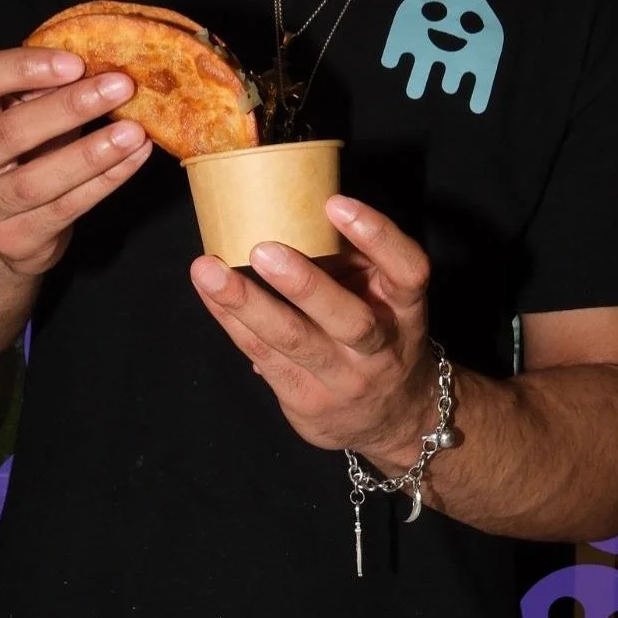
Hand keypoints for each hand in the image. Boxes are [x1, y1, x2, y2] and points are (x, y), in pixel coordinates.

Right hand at [0, 47, 151, 277]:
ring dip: (92, 153)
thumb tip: (102, 58)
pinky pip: (65, 208)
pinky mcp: (14, 239)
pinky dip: (106, 181)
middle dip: (70, 107)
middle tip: (121, 86)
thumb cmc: (21, 152)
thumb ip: (44, 88)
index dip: (22, 67)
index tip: (75, 61)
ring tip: (135, 131)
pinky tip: (135, 158)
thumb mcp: (21, 113)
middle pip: (10, 132)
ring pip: (36, 180)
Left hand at [190, 196, 435, 463]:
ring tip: (209, 272)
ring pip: (294, 341)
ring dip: (247, 304)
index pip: (407, 271)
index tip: (335, 203)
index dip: (377, 236)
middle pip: (349, 320)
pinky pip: (263, 355)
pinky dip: (232, 320)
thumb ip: (355, 257)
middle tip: (263, 249)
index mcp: (406, 309)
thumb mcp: (386, 295)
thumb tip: (299, 205)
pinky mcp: (307, 400)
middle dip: (305, 284)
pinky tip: (210, 292)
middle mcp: (380, 348)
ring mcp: (343, 379)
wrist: (395, 414)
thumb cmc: (382, 332)